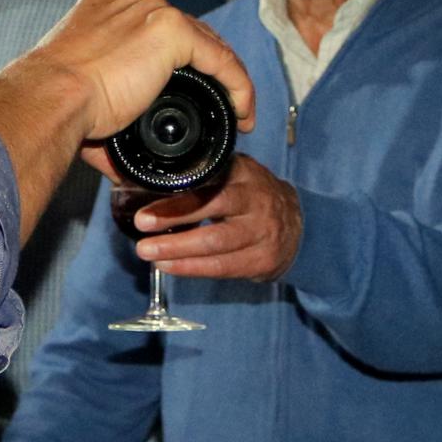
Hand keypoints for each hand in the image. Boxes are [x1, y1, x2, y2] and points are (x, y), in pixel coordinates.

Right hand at [0, 0, 253, 243]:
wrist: (51, 98)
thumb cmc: (55, 104)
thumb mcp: (82, 98)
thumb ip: (104, 114)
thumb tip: (116, 165)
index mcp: (102, 7)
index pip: (153, 26)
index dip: (176, 59)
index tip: (186, 90)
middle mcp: (130, 2)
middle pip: (185, 30)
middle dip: (205, 67)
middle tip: (217, 102)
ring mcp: (152, 11)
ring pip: (207, 42)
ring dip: (225, 77)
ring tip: (236, 110)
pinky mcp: (172, 30)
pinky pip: (220, 58)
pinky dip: (237, 85)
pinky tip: (242, 110)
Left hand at [133, 154, 299, 282]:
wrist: (299, 225)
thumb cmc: (253, 197)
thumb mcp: (237, 174)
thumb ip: (206, 174)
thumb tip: (152, 182)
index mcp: (245, 173)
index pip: (209, 182)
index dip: (177, 197)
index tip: (147, 207)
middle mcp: (256, 200)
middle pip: (213, 208)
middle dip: (174, 217)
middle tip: (142, 225)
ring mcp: (262, 232)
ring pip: (215, 242)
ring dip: (177, 249)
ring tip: (148, 251)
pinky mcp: (262, 260)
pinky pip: (222, 267)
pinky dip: (191, 268)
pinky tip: (168, 266)